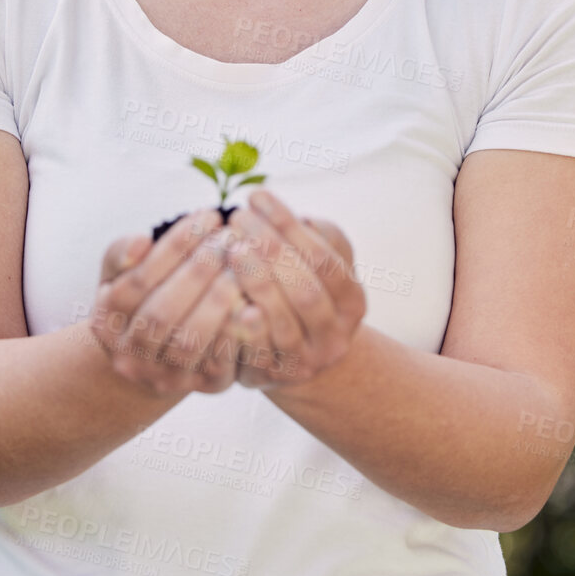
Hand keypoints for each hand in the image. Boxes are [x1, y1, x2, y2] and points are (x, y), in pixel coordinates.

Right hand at [90, 209, 248, 396]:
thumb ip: (122, 253)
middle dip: (199, 270)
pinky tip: (254, 299)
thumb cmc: (144, 297)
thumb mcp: (120, 273)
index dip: (174, 246)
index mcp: (106, 322)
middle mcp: (130, 356)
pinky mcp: (205, 388)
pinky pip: (222, 363)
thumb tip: (141, 242)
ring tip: (242, 263)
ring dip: (219, 299)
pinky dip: (238, 331)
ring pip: (190, 341)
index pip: (137, 280)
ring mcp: (166, 377)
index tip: (208, 216)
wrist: (160, 354)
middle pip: (161, 314)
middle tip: (229, 237)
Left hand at [222, 191, 364, 390]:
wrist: (295, 356)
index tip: (257, 197)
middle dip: (271, 249)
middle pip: (305, 290)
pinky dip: (240, 323)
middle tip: (238, 218)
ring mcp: (304, 362)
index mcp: (352, 302)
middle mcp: (334, 336)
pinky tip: (223, 293)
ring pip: (282, 322)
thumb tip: (302, 219)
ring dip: (254, 281)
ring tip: (230, 247)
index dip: (290, 225)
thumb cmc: (301, 290)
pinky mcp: (271, 378)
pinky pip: (254, 352)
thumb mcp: (322, 264)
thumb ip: (321, 237)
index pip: (324, 258)